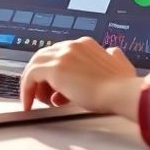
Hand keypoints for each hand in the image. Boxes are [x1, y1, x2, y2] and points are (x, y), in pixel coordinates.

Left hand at [20, 37, 141, 118]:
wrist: (121, 93)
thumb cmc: (123, 87)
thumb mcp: (121, 65)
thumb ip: (113, 57)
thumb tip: (112, 53)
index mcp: (86, 45)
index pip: (61, 54)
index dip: (55, 73)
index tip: (56, 89)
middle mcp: (73, 46)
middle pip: (45, 57)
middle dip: (42, 78)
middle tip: (44, 96)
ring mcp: (63, 55)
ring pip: (35, 65)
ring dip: (34, 84)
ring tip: (38, 102)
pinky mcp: (54, 68)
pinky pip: (30, 76)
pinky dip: (26, 90)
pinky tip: (29, 104)